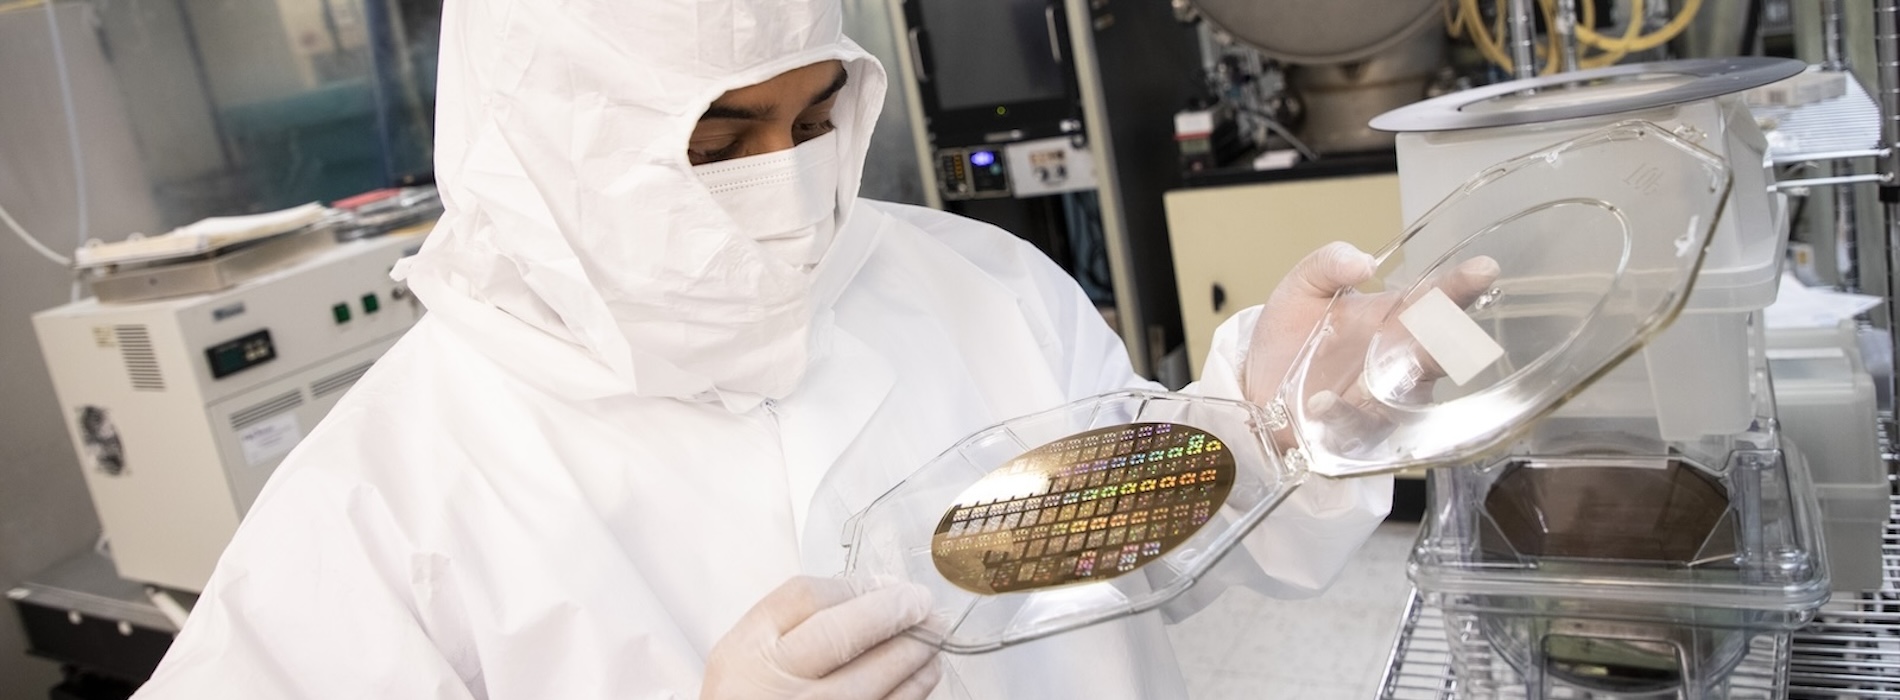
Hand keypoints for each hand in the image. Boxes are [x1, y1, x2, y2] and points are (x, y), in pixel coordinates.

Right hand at [701, 576, 941, 699]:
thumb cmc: (749, 692)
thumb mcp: (750, 647)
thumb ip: (797, 615)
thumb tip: (873, 590)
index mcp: (755, 651)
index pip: (808, 598)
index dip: (859, 585)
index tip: (887, 582)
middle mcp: (782, 684)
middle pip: (847, 633)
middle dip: (896, 611)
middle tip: (922, 602)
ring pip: (878, 676)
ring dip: (916, 649)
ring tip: (932, 633)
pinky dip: (915, 687)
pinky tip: (923, 671)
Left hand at [1243, 242, 1499, 440]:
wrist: (1257, 387)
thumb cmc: (1292, 336)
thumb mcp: (1303, 286)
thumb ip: (1330, 262)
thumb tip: (1364, 261)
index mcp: (1395, 318)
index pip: (1436, 300)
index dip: (1460, 286)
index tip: (1483, 269)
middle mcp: (1400, 359)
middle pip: (1439, 348)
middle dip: (1450, 335)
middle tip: (1449, 321)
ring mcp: (1386, 398)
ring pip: (1410, 392)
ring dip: (1405, 379)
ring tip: (1394, 359)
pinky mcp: (1360, 432)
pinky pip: (1361, 427)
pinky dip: (1344, 414)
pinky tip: (1322, 402)